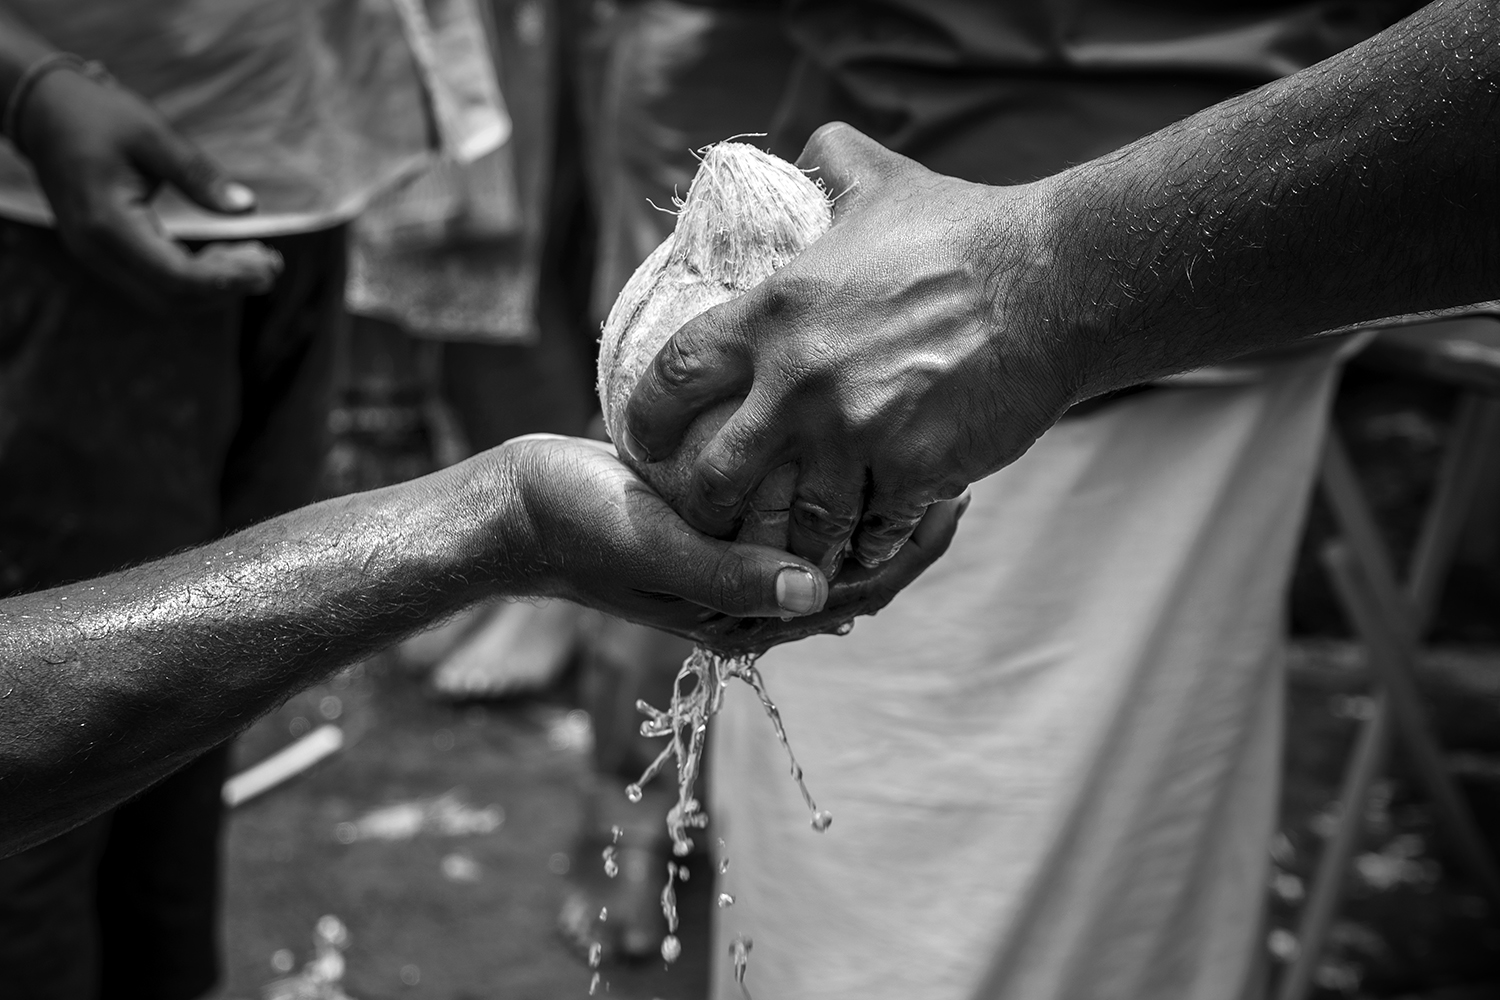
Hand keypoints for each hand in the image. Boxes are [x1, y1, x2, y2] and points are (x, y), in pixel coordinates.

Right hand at [15, 64, 282, 309]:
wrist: (44, 113)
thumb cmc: (98, 116)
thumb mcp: (153, 135)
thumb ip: (198, 175)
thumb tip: (246, 207)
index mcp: (108, 226)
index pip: (176, 277)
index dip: (227, 280)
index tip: (268, 268)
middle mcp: (99, 253)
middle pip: (174, 297)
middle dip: (227, 286)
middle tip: (272, 263)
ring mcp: (100, 258)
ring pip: (167, 297)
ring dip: (215, 285)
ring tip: (257, 258)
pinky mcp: (109, 255)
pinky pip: (157, 282)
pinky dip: (197, 276)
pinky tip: (227, 253)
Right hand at [499, 435, 962, 654]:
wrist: (518, 510)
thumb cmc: (579, 527)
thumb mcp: (656, 546)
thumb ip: (732, 574)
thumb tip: (821, 589)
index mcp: (743, 616)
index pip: (856, 593)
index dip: (913, 550)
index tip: (957, 495)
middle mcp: (748, 595)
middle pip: (857, 565)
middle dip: (909, 522)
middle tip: (962, 461)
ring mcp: (735, 559)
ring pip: (832, 535)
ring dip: (878, 496)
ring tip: (922, 442)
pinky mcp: (721, 523)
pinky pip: (796, 508)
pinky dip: (833, 479)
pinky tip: (858, 434)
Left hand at [621, 123, 1075, 574]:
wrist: (1053, 281)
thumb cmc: (965, 230)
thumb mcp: (884, 183)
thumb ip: (835, 165)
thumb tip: (813, 146)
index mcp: (775, 315)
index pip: (674, 376)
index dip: (649, 419)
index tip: (646, 442)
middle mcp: (801, 383)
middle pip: (717, 475)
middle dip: (706, 506)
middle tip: (711, 517)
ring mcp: (857, 435)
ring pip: (798, 520)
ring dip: (793, 538)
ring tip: (788, 549)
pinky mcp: (913, 471)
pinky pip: (873, 532)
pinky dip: (867, 544)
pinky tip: (865, 546)